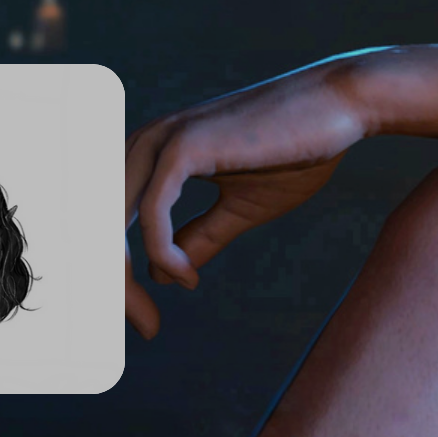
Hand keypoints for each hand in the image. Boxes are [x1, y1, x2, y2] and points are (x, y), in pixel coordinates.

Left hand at [124, 57, 369, 338]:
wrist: (339, 108)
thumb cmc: (297, 151)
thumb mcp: (242, 207)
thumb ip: (201, 235)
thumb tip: (162, 274)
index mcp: (154, 154)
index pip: (110, 220)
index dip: (118, 275)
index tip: (143, 320)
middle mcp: (145, 143)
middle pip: (98, 223)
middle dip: (110, 285)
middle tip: (144, 329)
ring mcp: (161, 141)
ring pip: (111, 219)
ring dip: (122, 278)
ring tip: (150, 320)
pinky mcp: (184, 145)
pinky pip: (151, 211)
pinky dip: (162, 252)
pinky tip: (188, 278)